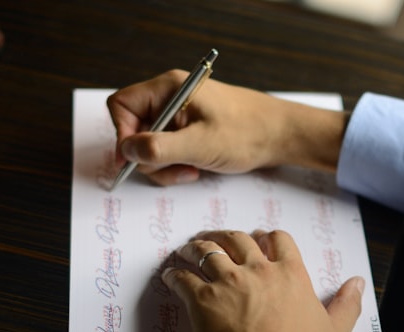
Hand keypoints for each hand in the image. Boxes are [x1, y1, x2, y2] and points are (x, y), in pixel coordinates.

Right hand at [107, 71, 348, 185]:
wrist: (281, 135)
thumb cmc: (248, 132)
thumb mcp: (200, 145)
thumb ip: (160, 149)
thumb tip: (126, 151)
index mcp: (169, 88)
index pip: (121, 105)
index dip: (123, 134)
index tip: (137, 159)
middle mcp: (170, 98)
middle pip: (134, 130)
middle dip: (150, 157)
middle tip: (176, 169)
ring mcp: (179, 115)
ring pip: (150, 145)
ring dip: (165, 165)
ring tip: (192, 170)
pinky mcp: (189, 130)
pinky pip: (168, 150)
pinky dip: (177, 165)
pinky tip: (197, 168)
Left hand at [163, 229, 363, 331]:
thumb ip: (347, 304)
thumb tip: (358, 282)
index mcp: (293, 274)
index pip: (280, 239)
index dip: (268, 236)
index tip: (259, 239)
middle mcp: (259, 271)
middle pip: (239, 238)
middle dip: (226, 236)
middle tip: (216, 239)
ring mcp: (228, 283)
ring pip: (207, 250)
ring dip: (196, 247)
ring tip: (188, 249)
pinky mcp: (201, 300)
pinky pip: (182, 277)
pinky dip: (175, 274)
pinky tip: (171, 276)